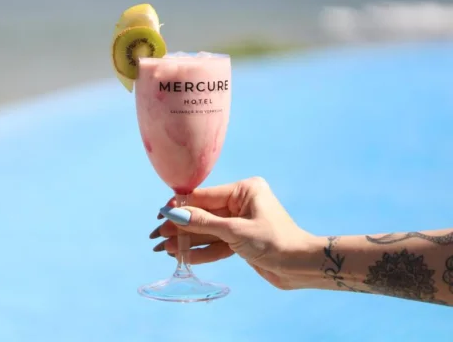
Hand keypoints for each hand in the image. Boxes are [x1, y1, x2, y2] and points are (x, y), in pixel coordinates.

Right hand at [150, 177, 316, 289]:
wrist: (302, 267)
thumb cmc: (275, 242)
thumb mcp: (235, 231)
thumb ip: (202, 223)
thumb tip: (173, 213)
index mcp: (244, 190)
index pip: (204, 196)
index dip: (181, 206)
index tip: (160, 214)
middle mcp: (241, 202)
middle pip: (202, 214)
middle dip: (180, 226)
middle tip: (155, 234)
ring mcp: (240, 221)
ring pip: (207, 230)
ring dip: (186, 240)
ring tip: (162, 247)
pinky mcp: (240, 240)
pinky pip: (216, 243)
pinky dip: (200, 250)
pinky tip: (180, 255)